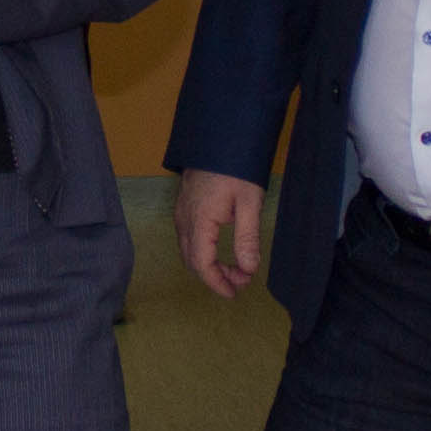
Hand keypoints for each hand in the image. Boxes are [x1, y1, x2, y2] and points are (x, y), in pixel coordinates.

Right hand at [175, 169, 266, 298]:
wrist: (219, 138)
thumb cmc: (236, 167)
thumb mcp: (249, 202)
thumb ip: (247, 238)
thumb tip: (249, 269)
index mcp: (199, 222)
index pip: (202, 264)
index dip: (217, 283)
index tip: (234, 292)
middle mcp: (184, 220)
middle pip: (192, 261)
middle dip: (215, 276)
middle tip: (241, 280)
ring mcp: (181, 213)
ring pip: (188, 250)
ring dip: (209, 264)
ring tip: (235, 267)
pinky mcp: (183, 206)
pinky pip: (187, 238)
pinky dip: (202, 251)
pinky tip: (220, 249)